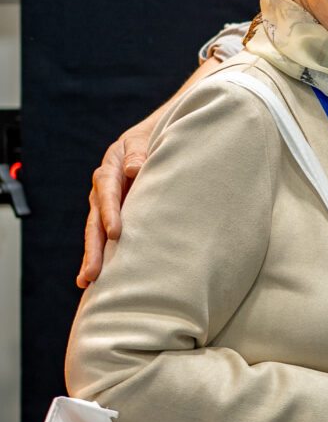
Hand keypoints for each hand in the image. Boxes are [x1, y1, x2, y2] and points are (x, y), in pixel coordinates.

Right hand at [77, 111, 164, 286]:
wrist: (146, 141)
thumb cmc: (147, 141)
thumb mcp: (142, 140)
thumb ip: (138, 153)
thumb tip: (134, 168)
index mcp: (110, 171)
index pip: (108, 193)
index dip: (110, 212)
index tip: (116, 233)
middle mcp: (103, 191)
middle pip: (94, 221)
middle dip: (94, 247)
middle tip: (92, 272)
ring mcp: (104, 206)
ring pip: (94, 233)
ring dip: (92, 257)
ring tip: (87, 281)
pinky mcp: (111, 216)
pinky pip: (103, 237)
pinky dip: (100, 255)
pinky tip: (96, 278)